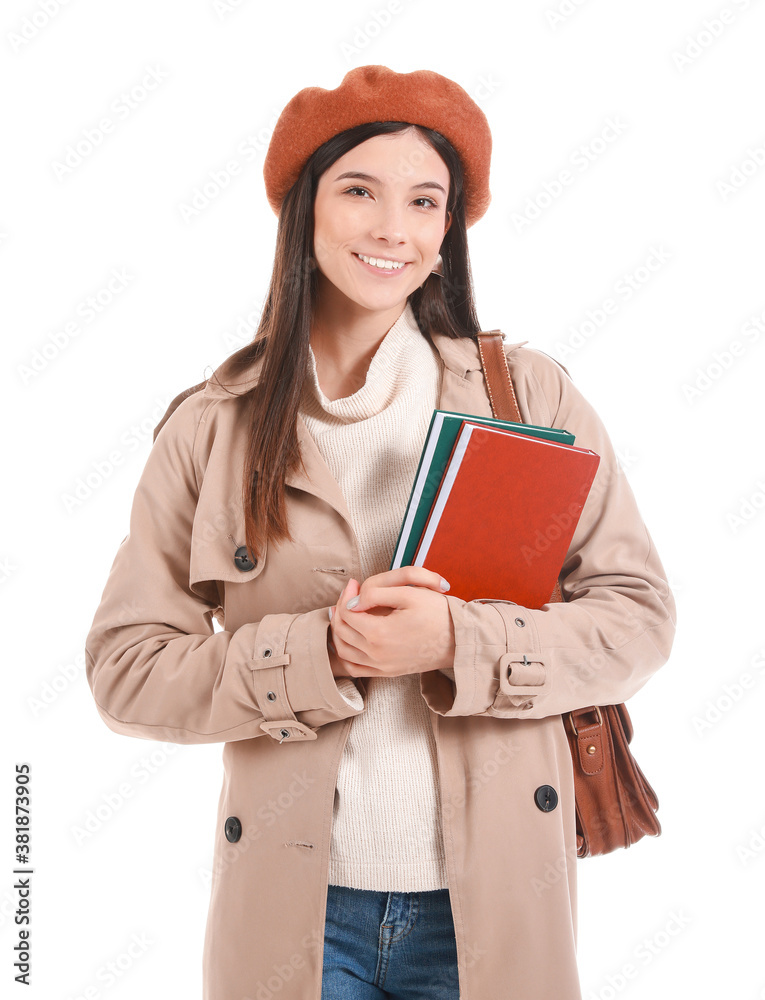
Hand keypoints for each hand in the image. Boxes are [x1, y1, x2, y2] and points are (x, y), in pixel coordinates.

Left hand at [329, 567, 454, 678]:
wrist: (459, 640)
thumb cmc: (438, 614)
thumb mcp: (408, 593)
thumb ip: (375, 594)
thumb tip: (352, 602)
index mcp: (378, 633)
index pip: (346, 612)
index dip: (347, 595)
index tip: (355, 583)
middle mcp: (375, 654)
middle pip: (341, 630)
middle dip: (341, 609)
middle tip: (350, 594)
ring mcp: (381, 666)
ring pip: (343, 650)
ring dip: (339, 631)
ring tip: (345, 613)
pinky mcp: (387, 673)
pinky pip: (354, 668)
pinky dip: (345, 654)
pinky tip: (349, 639)